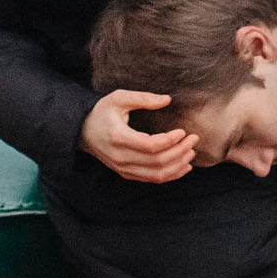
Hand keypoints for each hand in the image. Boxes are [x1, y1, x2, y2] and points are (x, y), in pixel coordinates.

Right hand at [81, 90, 195, 182]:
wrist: (83, 131)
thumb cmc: (102, 112)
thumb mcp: (118, 98)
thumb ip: (143, 98)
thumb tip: (167, 99)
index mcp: (118, 137)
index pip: (150, 146)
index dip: (171, 140)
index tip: (183, 131)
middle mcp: (120, 157)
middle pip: (157, 162)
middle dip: (180, 151)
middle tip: (193, 139)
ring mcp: (123, 168)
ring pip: (157, 174)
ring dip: (178, 165)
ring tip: (191, 152)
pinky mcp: (126, 174)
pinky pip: (152, 180)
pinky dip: (171, 175)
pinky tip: (184, 166)